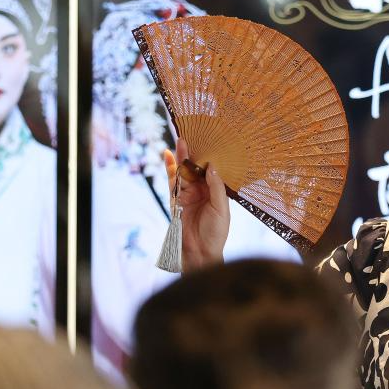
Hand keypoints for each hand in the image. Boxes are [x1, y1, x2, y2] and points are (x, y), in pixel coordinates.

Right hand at [163, 138, 229, 271]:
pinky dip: (169, 169)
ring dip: (181, 157)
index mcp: (215, 193)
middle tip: (191, 135)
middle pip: (196, 168)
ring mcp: (187, 195)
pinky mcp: (175, 200)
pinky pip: (172, 182)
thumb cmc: (216, 234)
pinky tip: (167, 156)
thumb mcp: (221, 209)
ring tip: (180, 140)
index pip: (212, 171)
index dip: (210, 157)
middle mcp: (201, 192)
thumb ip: (215, 187)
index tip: (210, 141)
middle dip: (194, 153)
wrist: (199, 253)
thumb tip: (211, 167)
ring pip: (183, 172)